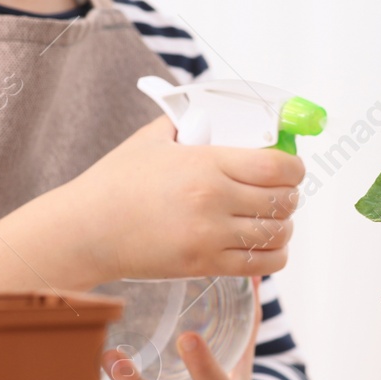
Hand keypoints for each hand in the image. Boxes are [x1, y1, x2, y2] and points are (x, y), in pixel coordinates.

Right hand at [63, 116, 302, 284]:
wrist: (86, 230)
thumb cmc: (116, 182)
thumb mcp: (153, 139)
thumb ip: (188, 123)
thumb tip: (218, 113)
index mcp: (206, 164)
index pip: (278, 166)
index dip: (294, 168)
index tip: (290, 168)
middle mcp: (213, 201)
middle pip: (284, 201)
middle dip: (290, 196)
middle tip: (282, 193)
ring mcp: (210, 237)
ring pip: (278, 234)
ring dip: (283, 226)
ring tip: (273, 221)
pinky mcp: (204, 266)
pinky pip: (262, 265)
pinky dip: (273, 256)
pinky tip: (263, 246)